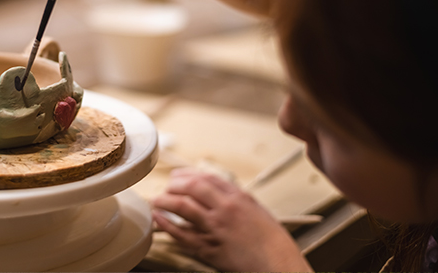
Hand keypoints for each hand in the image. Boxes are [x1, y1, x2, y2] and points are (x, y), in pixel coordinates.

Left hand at [152, 168, 312, 272]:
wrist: (280, 265)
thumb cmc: (273, 243)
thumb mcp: (258, 211)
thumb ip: (236, 200)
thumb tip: (217, 193)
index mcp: (239, 197)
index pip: (207, 177)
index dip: (188, 174)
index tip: (178, 176)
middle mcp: (225, 209)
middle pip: (191, 187)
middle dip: (174, 185)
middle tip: (166, 188)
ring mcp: (216, 228)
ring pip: (183, 206)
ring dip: (165, 201)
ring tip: (157, 200)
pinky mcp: (210, 248)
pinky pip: (182, 234)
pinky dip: (167, 225)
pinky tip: (159, 219)